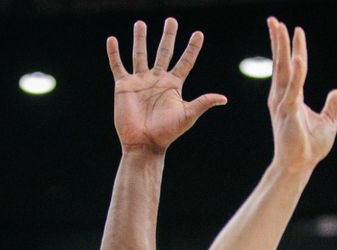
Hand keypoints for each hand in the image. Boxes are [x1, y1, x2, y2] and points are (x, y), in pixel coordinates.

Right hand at [106, 19, 226, 152]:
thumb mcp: (188, 115)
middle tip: (171, 20)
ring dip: (140, 39)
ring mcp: (140, 81)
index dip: (192, 48)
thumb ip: (203, 103)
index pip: (185, 61)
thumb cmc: (167, 132)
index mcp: (173, 85)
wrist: (144, 143)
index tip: (199, 34)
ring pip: (140, 54)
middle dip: (168, 37)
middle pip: (164, 52)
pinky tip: (112, 40)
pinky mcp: (124, 86)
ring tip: (141, 23)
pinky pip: (118, 66)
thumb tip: (224, 98)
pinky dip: (114, 53)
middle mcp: (157, 80)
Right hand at [267, 18, 336, 171]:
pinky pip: (293, 89)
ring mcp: (284, 103)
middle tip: (274, 20)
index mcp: (291, 97)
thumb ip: (333, 105)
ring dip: (282, 48)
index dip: (295, 48)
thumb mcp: (328, 122)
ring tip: (279, 28)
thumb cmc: (310, 147)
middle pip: (281, 63)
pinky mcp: (288, 113)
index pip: (294, 67)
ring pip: (283, 70)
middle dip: (278, 41)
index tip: (295, 30)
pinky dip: (297, 74)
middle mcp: (283, 96)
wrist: (299, 166)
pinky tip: (299, 57)